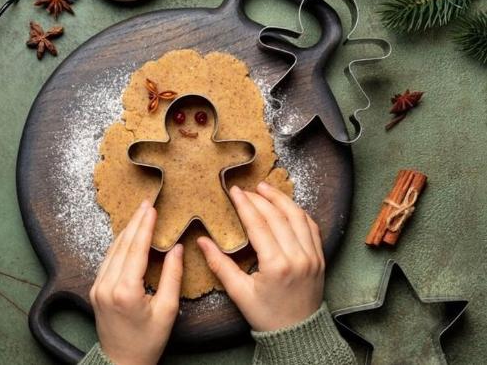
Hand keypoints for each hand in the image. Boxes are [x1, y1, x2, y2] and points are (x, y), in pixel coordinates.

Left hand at [89, 200, 183, 364]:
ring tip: (139, 214)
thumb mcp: (167, 311)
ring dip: (126, 231)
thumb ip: (172, 277)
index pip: (136, 249)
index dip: (145, 226)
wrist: (122, 362)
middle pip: (123, 245)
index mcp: (125, 290)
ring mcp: (97, 287)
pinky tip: (128, 236)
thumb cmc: (147, 341)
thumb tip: (176, 249)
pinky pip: (107, 260)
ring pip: (113, 250)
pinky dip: (119, 245)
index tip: (152, 208)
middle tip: (146, 203)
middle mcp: (106, 285)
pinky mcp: (95, 289)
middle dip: (135, 222)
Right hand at [197, 182, 324, 331]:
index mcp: (276, 265)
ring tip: (266, 188)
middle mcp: (298, 257)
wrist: (298, 334)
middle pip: (278, 216)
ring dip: (281, 199)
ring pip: (298, 217)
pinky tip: (287, 205)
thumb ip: (219, 264)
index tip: (234, 191)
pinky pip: (312, 227)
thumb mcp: (239, 292)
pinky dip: (298, 212)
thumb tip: (201, 241)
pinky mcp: (320, 258)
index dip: (245, 204)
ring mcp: (312, 256)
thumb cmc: (266, 315)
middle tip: (246, 188)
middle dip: (261, 198)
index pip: (258, 224)